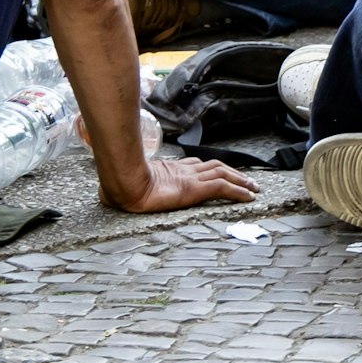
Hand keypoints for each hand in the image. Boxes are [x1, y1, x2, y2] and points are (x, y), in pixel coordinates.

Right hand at [102, 156, 259, 212]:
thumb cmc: (119, 188)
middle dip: (232, 172)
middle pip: (214, 166)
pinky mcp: (194, 189)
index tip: (222, 173)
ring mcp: (189, 178)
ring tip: (254, 188)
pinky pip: (222, 187)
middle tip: (249, 180)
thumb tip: (107, 195)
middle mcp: (182, 171)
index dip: (212, 169)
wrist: (122, 185)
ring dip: (240, 180)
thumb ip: (124, 188)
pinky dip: (238, 190)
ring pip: (222, 173)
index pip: (196, 165)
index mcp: (169, 170)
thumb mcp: (124, 187)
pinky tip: (248, 196)